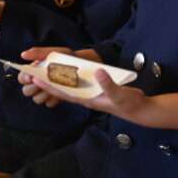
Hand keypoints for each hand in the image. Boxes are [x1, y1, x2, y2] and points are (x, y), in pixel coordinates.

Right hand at [18, 47, 75, 106]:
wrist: (81, 65)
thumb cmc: (64, 57)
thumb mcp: (53, 52)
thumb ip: (38, 52)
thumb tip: (23, 55)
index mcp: (33, 71)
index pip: (22, 78)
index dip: (24, 78)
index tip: (31, 77)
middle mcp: (37, 83)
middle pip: (26, 91)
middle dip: (33, 88)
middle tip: (44, 82)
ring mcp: (45, 92)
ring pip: (37, 99)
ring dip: (44, 94)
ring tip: (54, 86)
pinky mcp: (54, 99)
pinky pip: (49, 103)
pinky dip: (54, 98)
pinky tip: (60, 91)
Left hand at [30, 69, 148, 119]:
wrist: (140, 109)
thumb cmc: (128, 104)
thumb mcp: (119, 94)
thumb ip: (108, 84)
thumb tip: (99, 71)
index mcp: (87, 99)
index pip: (64, 93)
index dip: (50, 87)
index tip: (37, 80)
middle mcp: (87, 96)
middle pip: (65, 89)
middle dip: (51, 82)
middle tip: (37, 71)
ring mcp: (93, 93)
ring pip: (73, 85)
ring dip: (62, 78)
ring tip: (50, 68)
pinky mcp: (99, 88)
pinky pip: (83, 82)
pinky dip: (76, 76)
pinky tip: (73, 70)